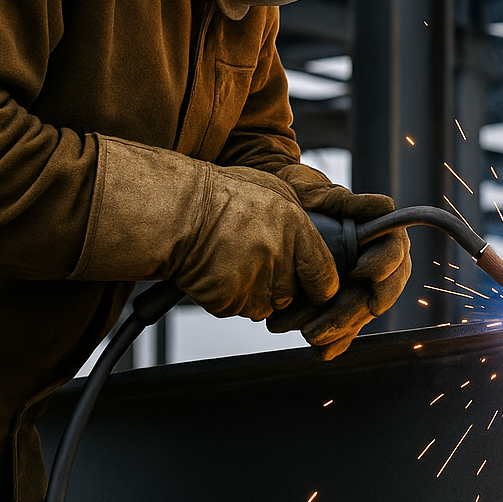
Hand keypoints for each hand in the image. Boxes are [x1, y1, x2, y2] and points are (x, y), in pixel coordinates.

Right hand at [70, 138, 339, 320]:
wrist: (177, 211)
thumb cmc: (223, 195)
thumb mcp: (276, 192)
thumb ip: (302, 221)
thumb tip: (318, 240)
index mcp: (297, 231)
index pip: (325, 279)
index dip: (320, 285)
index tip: (313, 283)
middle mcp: (278, 260)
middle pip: (293, 296)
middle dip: (283, 286)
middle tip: (261, 262)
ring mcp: (252, 284)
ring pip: (266, 306)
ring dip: (257, 292)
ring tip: (238, 263)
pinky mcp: (227, 301)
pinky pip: (238, 309)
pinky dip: (232, 297)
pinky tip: (220, 270)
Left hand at [267, 164, 410, 356]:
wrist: (275, 208)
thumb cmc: (302, 196)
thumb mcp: (321, 194)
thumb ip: (351, 203)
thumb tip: (387, 206)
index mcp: (381, 236)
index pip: (395, 255)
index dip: (383, 266)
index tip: (359, 271)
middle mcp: (376, 264)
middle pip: (378, 293)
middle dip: (352, 310)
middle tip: (326, 317)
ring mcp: (358, 286)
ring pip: (359, 315)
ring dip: (338, 329)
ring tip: (310, 335)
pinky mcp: (341, 303)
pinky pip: (347, 329)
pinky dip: (335, 342)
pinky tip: (320, 351)